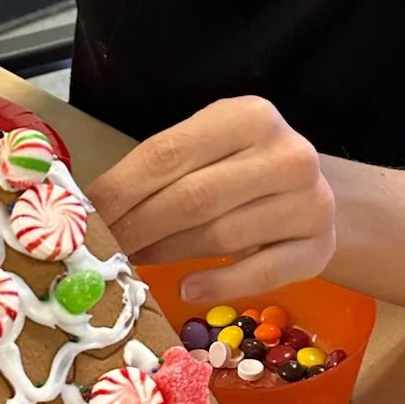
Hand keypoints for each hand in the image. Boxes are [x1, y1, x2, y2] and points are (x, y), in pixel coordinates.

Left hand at [87, 96, 335, 307]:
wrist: (315, 192)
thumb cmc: (241, 168)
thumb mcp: (207, 149)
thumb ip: (161, 168)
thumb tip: (90, 208)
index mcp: (250, 116)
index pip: (168, 154)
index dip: (120, 189)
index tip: (84, 216)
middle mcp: (288, 154)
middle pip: (193, 198)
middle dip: (137, 227)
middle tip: (100, 251)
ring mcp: (311, 202)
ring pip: (221, 235)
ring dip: (167, 254)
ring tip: (134, 264)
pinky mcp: (319, 247)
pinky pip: (261, 273)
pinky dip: (219, 283)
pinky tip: (187, 288)